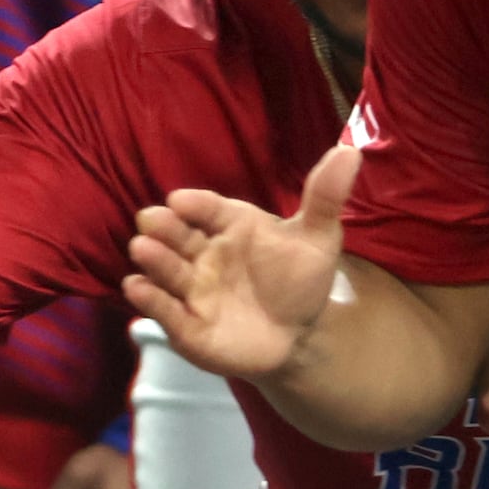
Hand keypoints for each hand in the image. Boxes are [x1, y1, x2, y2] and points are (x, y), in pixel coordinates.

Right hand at [122, 139, 357, 382]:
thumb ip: (325, 197)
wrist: (298, 338)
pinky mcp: (184, 324)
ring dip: (152, 259)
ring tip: (143, 250)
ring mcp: (191, 288)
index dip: (195, 204)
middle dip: (162, 227)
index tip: (181, 200)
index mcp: (230, 225)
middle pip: (177, 235)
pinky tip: (138, 288)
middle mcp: (203, 253)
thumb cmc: (299, 282)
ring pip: (166, 270)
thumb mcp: (318, 239)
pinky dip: (149, 300)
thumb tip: (350, 150)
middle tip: (150, 220)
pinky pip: (164, 310)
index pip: (208, 208)